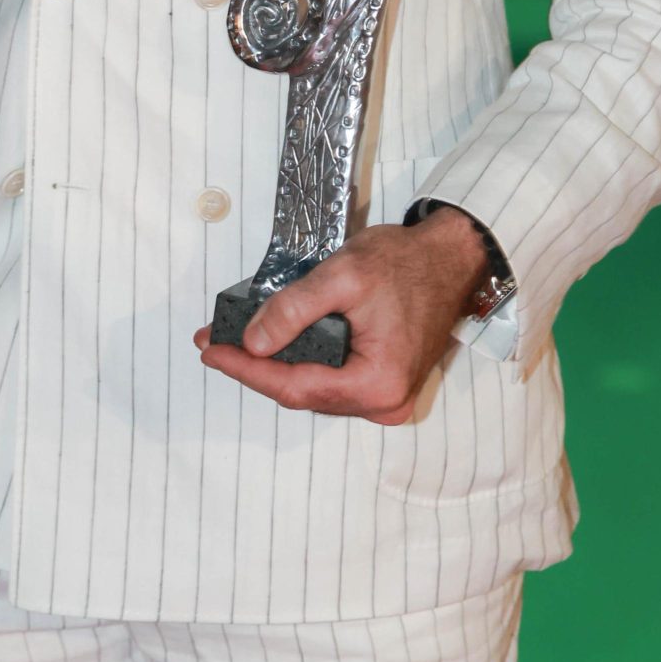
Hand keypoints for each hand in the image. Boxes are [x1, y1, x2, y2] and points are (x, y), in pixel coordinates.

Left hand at [193, 206, 490, 419]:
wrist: (450, 257)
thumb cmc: (406, 263)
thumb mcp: (344, 275)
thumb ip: (294, 310)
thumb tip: (253, 343)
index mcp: (377, 385)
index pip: (295, 388)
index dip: (246, 370)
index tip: (210, 350)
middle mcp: (384, 403)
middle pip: (303, 394)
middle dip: (255, 368)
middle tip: (215, 342)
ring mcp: (386, 398)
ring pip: (315, 390)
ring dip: (276, 367)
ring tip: (236, 341)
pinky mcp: (384, 384)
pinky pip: (332, 381)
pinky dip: (303, 364)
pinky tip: (276, 346)